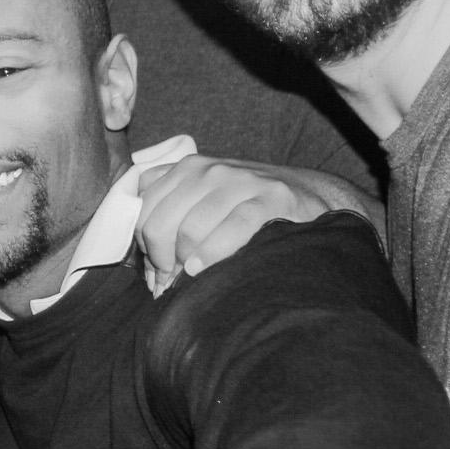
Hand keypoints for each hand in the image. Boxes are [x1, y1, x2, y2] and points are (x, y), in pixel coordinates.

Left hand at [136, 155, 335, 286]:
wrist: (307, 196)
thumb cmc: (246, 205)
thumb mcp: (203, 198)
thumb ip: (170, 211)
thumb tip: (143, 261)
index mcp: (187, 168)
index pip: (144, 209)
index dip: (143, 245)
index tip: (155, 269)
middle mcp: (210, 170)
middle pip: (162, 222)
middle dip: (160, 258)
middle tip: (169, 280)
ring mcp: (242, 181)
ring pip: (192, 228)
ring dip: (184, 262)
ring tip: (188, 280)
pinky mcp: (272, 198)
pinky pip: (233, 228)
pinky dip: (213, 252)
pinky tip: (202, 269)